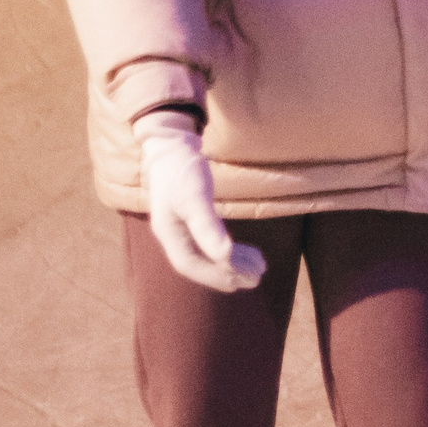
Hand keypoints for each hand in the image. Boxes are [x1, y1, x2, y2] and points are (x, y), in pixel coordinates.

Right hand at [134, 111, 265, 292]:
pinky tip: (244, 250)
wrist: (172, 144)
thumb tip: (225, 256)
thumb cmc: (182, 170)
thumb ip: (208, 227)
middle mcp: (172, 234)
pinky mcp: (189, 216)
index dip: (215, 276)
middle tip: (258, 278)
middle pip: (200, 263)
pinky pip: (207, 241)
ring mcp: (179, 226)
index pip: (191, 265)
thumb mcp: (195, 197)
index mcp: (169, 234)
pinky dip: (226, 247)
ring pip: (206, 253)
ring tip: (259, 267)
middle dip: (228, 272)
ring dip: (231, 262)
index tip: (241, 282)